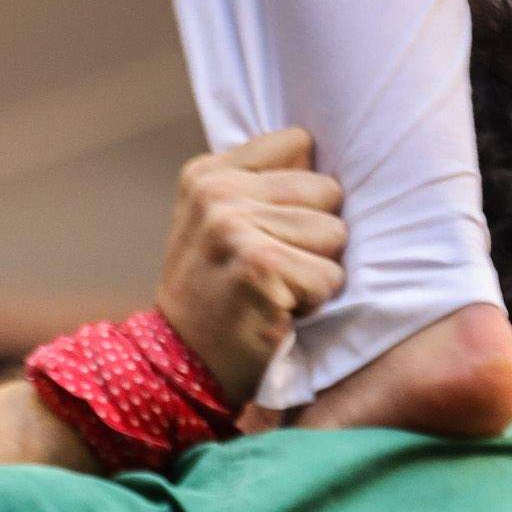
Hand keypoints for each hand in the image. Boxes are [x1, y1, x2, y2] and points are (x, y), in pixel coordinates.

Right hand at [157, 131, 349, 404]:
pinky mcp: (259, 265)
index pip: (300, 143)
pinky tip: (277, 311)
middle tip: (271, 270)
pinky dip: (313, 302)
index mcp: (207, 174)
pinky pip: (329, 275)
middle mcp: (216, 193)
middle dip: (313, 236)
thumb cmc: (213, 297)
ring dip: (315, 271)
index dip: (300, 193)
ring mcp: (234, 226)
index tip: (269, 230)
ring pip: (334, 233)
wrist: (178, 369)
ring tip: (274, 290)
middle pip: (326, 190)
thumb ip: (258, 185)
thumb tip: (330, 161)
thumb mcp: (215, 225)